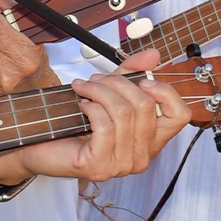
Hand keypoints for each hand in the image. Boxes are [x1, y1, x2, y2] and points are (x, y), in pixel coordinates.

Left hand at [13, 49, 188, 181]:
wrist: (41, 145)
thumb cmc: (76, 121)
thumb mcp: (109, 92)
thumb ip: (131, 74)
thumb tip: (153, 55)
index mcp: (151, 140)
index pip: (179, 116)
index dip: (165, 92)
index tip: (142, 79)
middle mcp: (142, 156)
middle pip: (145, 106)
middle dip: (118, 83)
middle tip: (96, 79)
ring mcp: (122, 165)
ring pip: (124, 113)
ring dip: (99, 91)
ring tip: (83, 88)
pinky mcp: (100, 166)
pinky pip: (105, 126)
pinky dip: (92, 108)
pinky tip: (82, 105)